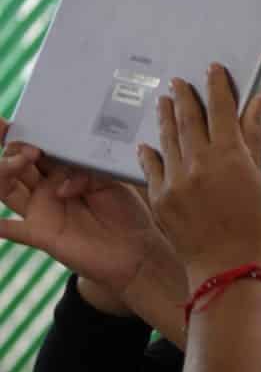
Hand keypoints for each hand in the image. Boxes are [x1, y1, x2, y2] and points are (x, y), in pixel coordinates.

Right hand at [0, 127, 165, 311]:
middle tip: (21, 141)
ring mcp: (40, 210)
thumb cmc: (126, 213)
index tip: (11, 121)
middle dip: (8, 146)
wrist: (136, 250)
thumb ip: (86, 174)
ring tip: (18, 162)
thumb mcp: (110, 182)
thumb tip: (61, 186)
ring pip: (6, 188)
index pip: (36, 149)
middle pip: (14, 163)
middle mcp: (46, 189)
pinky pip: (12, 230)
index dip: (23, 135)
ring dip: (3, 172)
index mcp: (63, 172)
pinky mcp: (41, 234)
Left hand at [140, 64, 260, 289]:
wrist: (228, 265)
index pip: (222, 109)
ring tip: (165, 101)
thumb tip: (257, 103)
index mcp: (230, 156)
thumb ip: (253, 139)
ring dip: (167, 116)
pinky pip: (152, 167)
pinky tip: (149, 143)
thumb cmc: (253, 222)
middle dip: (185, 96)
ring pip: (168, 138)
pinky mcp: (159, 198)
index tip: (212, 69)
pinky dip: (151, 152)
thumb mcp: (259, 178)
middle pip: (190, 119)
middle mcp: (200, 163)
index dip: (217, 86)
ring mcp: (176, 180)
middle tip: (179, 80)